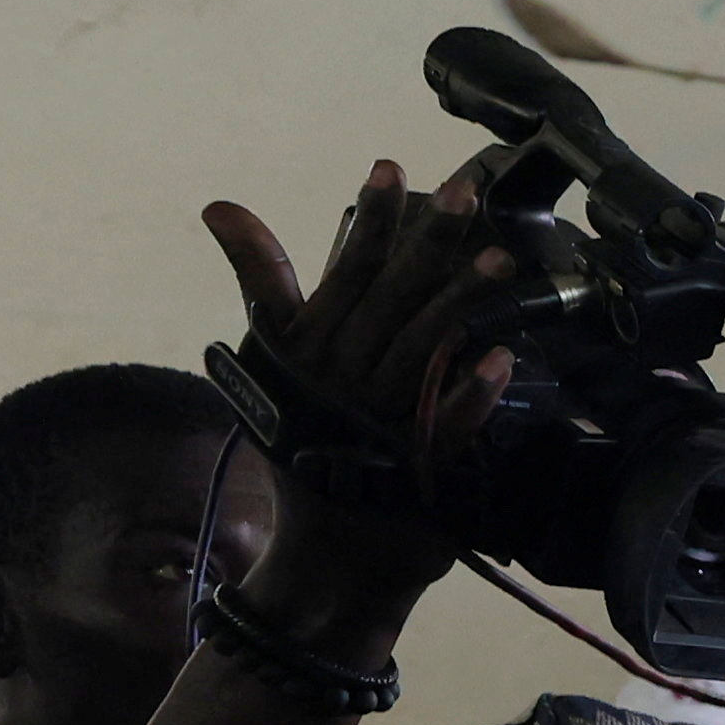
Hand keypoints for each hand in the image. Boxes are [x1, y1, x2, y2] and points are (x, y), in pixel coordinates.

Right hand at [197, 160, 525, 644]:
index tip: (390, 168)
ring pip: (422, 352)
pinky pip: (447, 426)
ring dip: (459, 305)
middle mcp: (343, 380)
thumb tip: (220, 206)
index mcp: (310, 348)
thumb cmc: (299, 444)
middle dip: (426, 245)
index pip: (343, 272)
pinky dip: (471, 394)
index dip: (369, 221)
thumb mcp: (272, 359)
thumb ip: (263, 281)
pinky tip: (503, 358)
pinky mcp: (420, 465)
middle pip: (390, 301)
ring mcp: (383, 422)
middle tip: (465, 192)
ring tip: (498, 260)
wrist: (324, 556)